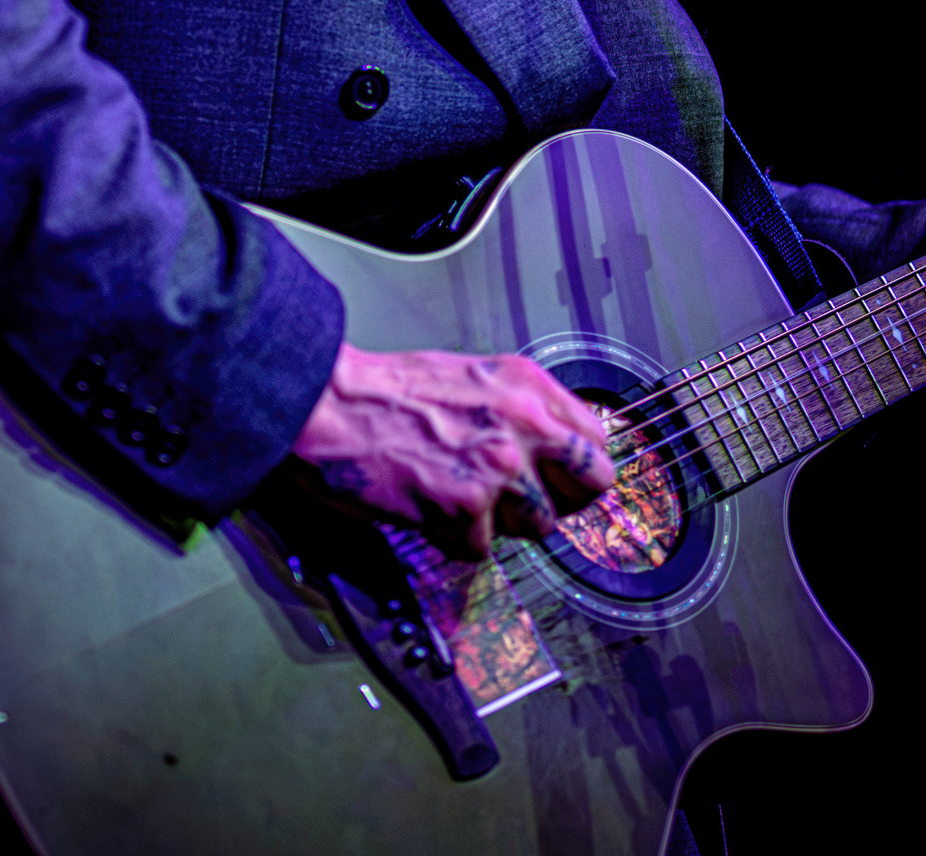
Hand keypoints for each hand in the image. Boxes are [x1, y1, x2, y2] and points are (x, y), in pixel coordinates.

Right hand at [291, 342, 614, 558]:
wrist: (329, 405)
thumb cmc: (386, 390)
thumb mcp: (473, 377)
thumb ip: (521, 408)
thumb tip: (554, 443)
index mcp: (527, 385)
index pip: (596, 438)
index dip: (577, 463)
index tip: (562, 475)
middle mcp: (524, 423)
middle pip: (592, 484)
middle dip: (561, 498)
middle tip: (524, 498)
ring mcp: (498, 469)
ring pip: (539, 526)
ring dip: (502, 522)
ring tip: (458, 494)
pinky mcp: (466, 510)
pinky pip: (482, 548)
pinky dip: (455, 538)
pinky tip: (428, 506)